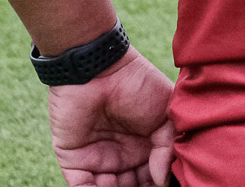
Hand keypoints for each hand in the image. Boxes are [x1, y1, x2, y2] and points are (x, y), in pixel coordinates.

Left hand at [48, 49, 175, 185]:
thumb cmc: (138, 84)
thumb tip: (162, 179)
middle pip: (133, 186)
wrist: (99, 69)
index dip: (160, 183)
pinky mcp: (75, 162)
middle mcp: (123, 156)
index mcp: (146, 146)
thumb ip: (167, 147)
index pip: (154, 176)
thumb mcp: (165, 115)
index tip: (169, 185)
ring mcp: (99, 160)